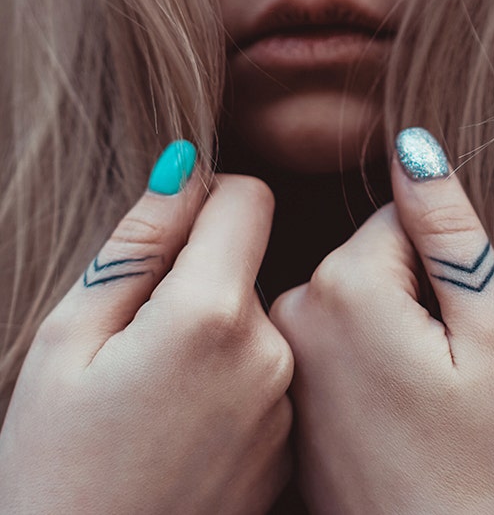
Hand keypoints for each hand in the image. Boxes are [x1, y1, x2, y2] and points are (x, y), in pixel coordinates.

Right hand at [0, 146, 292, 514]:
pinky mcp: (291, 435)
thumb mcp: (69, 339)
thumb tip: (184, 170)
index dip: (209, 197)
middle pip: (247, 261)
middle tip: (142, 338)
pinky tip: (188, 420)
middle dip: (199, 277)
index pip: (249, 199)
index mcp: (211, 314)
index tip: (174, 227)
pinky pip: (266, 368)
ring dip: (214, 329)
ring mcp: (288, 399)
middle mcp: (270, 351)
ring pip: (254, 316)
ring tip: (162, 387)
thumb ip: (137, 244)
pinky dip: (232, 373)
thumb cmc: (57, 467)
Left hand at [271, 129, 493, 514]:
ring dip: (385, 321)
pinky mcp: (282, 378)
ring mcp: (281, 346)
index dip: (440, 266)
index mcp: (348, 285)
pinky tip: (378, 401)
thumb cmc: (479, 460)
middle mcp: (296, 306)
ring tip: (405, 389)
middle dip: (410, 291)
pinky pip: (328, 328)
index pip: (399, 219)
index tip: (451, 322)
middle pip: (369, 254)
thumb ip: (449, 231)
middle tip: (433, 364)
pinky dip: (358, 348)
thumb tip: (415, 148)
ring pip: (350, 290)